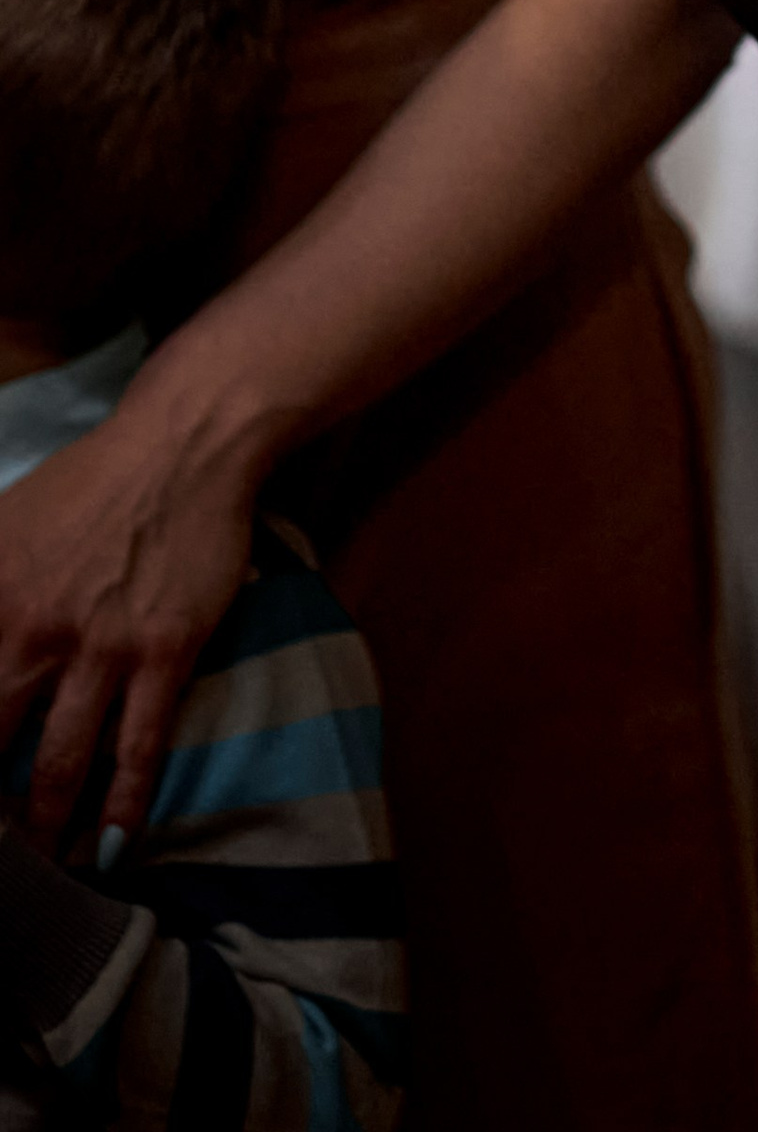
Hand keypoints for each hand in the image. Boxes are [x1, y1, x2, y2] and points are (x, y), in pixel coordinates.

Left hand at [0, 388, 260, 839]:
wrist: (184, 447)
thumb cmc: (90, 482)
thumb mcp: (1, 526)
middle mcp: (35, 630)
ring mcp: (103, 647)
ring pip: (58, 763)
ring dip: (44, 825)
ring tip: (38, 867)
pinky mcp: (163, 653)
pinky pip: (139, 746)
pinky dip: (125, 804)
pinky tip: (116, 845)